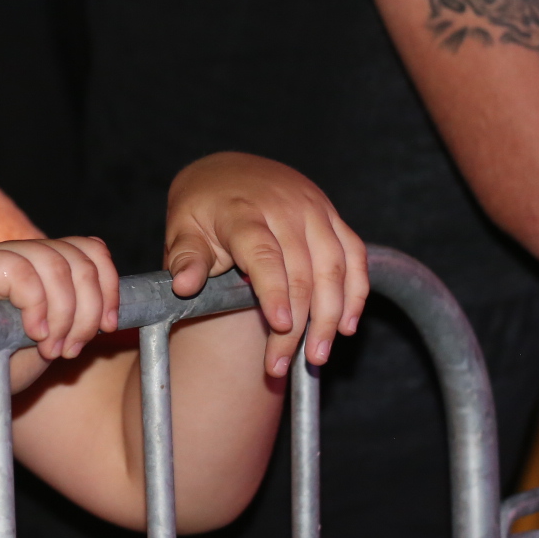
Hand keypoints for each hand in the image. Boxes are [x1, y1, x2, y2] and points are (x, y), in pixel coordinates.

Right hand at [0, 237, 118, 401]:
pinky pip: (19, 272)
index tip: (107, 328)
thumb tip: (112, 303)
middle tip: (74, 349)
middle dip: (87, 308)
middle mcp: (15, 252)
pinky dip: (36, 306)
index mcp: (37, 264)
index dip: (108, 285)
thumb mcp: (51, 337)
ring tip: (53, 350)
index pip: (88, 249)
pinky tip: (34, 335)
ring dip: (64, 314)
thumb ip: (75, 313)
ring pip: (52, 262)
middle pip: (75, 256)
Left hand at [163, 153, 367, 377]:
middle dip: (298, 324)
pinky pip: (354, 255)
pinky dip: (356, 292)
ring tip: (316, 357)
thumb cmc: (203, 208)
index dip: (274, 291)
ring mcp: (314, 208)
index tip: (280, 327)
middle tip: (281, 365)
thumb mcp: (183, 228)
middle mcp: (284, 206)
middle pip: (302, 270)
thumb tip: (185, 285)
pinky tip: (345, 325)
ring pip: (334, 267)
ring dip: (330, 315)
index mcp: (242, 210)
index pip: (263, 253)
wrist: (228, 172)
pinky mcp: (333, 215)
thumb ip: (185, 258)